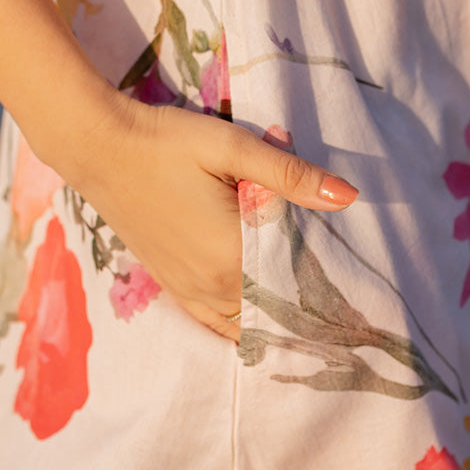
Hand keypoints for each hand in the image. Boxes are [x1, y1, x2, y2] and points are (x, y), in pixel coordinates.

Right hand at [64, 94, 358, 341]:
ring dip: (280, 323)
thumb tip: (349, 196)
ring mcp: (188, 289)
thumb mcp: (231, 148)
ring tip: (317, 322)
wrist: (100, 146)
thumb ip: (290, 175)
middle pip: (277, 312)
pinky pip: (214, 323)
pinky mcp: (171, 283)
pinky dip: (242, 328)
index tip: (369, 312)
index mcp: (233, 254)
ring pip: (247, 324)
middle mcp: (212, 284)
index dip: (334, 296)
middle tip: (355, 321)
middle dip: (313, 314)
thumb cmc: (168, 142)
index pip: (299, 287)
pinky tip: (262, 326)